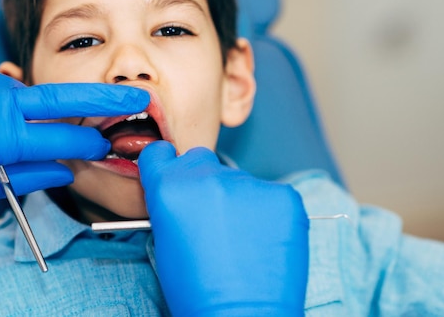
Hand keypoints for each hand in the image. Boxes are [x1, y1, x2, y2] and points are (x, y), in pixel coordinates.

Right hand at [139, 141, 308, 316]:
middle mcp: (207, 178)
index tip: (172, 174)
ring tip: (242, 240)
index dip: (165, 165)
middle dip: (203, 180)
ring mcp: (249, 184)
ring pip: (238, 181)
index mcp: (170, 188)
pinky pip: (270, 195)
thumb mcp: (165, 243)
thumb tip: (182, 191)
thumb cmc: (197, 291)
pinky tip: (263, 241)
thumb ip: (171, 205)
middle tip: (212, 215)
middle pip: (200, 160)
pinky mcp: (283, 196)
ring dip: (239, 200)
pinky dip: (267, 212)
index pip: (160, 153)